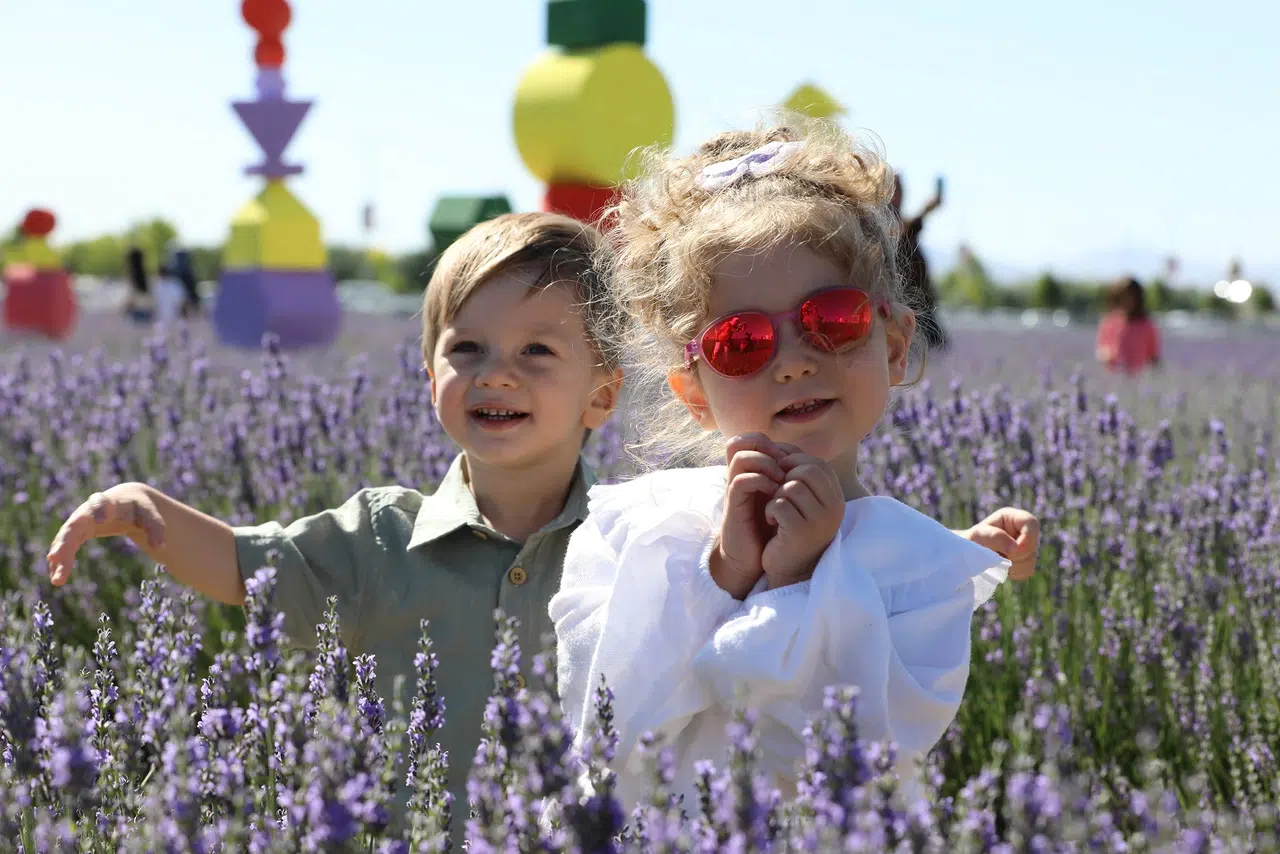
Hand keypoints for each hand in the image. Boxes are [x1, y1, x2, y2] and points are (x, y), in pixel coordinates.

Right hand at [46, 484, 165, 586]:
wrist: (125, 501)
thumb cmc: (139, 508)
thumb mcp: (150, 515)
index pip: (101, 503)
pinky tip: (56, 576)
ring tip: (57, 579)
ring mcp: (79, 522)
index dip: (99, 510)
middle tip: (56, 557)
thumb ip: (156, 528)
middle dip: (65, 541)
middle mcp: (88, 511)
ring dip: (59, 557)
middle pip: (73, 525)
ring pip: (65, 539)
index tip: (99, 520)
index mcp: (109, 502)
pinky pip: (65, 547)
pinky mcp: (77, 533)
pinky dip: (61, 561)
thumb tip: (160, 548)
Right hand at [710, 434, 789, 598]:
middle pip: (739, 441)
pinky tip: (775, 493)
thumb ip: (789, 480)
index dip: (771, 441)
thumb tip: (809, 462)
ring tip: (781, 478)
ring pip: (740, 457)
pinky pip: (741, 481)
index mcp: (751, 472)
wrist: (752, 556)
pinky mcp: (734, 504)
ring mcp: (735, 489)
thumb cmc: (770, 529)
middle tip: (783, 462)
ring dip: (765, 463)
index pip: (751, 439)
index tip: (791, 458)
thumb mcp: (782, 500)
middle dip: (764, 446)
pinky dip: (760, 482)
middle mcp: (740, 476)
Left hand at [760, 451, 843, 588]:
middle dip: (785, 478)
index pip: (818, 463)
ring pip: (791, 486)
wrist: (790, 569)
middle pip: (806, 470)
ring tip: (777, 511)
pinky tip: (773, 523)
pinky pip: (779, 504)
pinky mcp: (801, 533)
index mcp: (837, 498)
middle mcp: (834, 508)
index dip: (794, 463)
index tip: (781, 476)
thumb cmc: (793, 528)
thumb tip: (782, 446)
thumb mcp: (803, 500)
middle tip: (777, 493)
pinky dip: (770, 511)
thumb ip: (800, 475)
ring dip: (776, 497)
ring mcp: (820, 521)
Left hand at [962, 507, 1039, 580]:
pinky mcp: (1025, 561)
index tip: (1012, 552)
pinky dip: (1013, 572)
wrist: (967, 555)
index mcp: (1014, 518)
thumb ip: (997, 537)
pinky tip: (1001, 566)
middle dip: (1015, 556)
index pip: (1032, 523)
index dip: (1027, 539)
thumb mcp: (979, 535)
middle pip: (1033, 546)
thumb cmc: (971, 540)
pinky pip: (1027, 571)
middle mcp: (1023, 531)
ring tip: (996, 560)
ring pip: (1031, 561)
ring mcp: (1026, 547)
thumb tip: (1016, 549)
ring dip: (1013, 565)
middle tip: (997, 556)